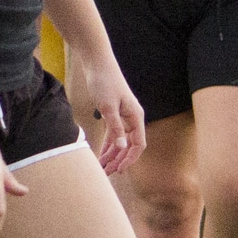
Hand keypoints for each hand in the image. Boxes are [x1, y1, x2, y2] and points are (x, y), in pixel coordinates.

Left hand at [67, 55, 146, 175]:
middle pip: (129, 145)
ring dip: (112, 155)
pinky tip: (101, 155)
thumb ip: (115, 128)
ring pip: (120, 141)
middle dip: (119, 160)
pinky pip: (113, 134)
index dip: (130, 158)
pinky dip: (107, 145)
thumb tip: (122, 147)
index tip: (120, 169)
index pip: (139, 144)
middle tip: (107, 173)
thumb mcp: (108, 107)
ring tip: (103, 168)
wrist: (98, 64)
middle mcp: (132, 118)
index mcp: (136, 117)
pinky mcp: (113, 114)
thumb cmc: (104, 82)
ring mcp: (123, 116)